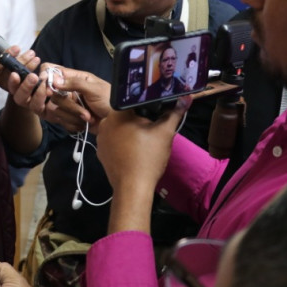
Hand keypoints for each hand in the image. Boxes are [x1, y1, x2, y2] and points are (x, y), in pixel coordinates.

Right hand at [0, 43, 39, 92]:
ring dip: (23, 60)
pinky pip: (25, 77)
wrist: (22, 80)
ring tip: (31, 53)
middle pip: (0, 67)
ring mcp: (8, 83)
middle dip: (8, 55)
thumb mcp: (6, 57)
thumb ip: (4, 52)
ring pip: (13, 71)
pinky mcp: (19, 88)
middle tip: (16, 47)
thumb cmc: (12, 63)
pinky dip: (31, 67)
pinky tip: (36, 60)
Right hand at [38, 65, 112, 134]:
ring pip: (58, 110)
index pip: (55, 73)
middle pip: (54, 95)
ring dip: (74, 116)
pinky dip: (74, 124)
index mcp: (76, 78)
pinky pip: (62, 121)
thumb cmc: (110, 102)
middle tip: (84, 111)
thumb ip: (75, 83)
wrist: (117, 123)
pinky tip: (85, 124)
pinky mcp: (70, 117)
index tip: (48, 90)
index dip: (48, 79)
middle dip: (70, 106)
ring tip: (89, 118)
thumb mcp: (95, 89)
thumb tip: (55, 81)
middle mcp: (70, 90)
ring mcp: (70, 104)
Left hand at [97, 101, 188, 233]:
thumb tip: (186, 98)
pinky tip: (134, 151)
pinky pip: (113, 141)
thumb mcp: (165, 133)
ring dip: (130, 131)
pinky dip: (123, 143)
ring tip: (144, 140)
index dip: (146, 104)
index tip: (155, 110)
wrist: (133, 187)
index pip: (132, 100)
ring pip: (119, 128)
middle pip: (125, 115)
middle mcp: (104, 123)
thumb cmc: (148, 157)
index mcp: (116, 114)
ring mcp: (100, 139)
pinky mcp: (100, 152)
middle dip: (138, 119)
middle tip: (152, 128)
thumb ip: (174, 113)